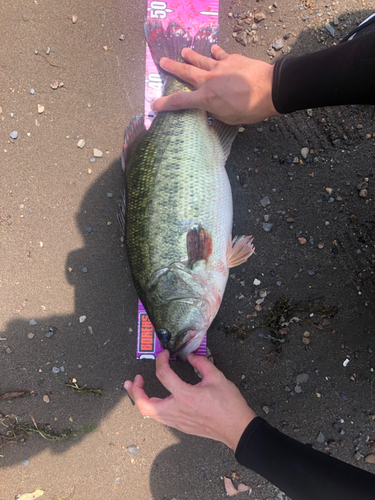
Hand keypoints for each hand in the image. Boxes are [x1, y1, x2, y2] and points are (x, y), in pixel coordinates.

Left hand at [124, 350, 255, 450]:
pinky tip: (155, 400)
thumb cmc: (229, 405)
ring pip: (150, 414)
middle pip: (144, 405)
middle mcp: (177, 410)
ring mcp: (177, 421)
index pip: (163, 375)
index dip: (160, 361)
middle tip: (134, 380)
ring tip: (137, 389)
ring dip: (141, 401)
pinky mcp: (180, 427)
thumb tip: (190, 356)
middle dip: (135, 392)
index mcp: (185, 396)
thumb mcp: (217, 377)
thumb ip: (201, 363)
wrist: (237, 429)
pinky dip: (153, 408)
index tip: (164, 355)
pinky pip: (160, 418)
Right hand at [151, 45, 277, 124]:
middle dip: (172, 68)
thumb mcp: (229, 119)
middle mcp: (209, 81)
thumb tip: (210, 108)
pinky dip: (216, 52)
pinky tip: (213, 48)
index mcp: (206, 99)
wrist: (270, 89)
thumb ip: (216, 112)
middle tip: (162, 62)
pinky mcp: (232, 59)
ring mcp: (220, 67)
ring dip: (191, 55)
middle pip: (186, 72)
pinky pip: (220, 54)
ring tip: (183, 51)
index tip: (155, 104)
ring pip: (201, 60)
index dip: (165, 104)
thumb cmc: (251, 109)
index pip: (180, 102)